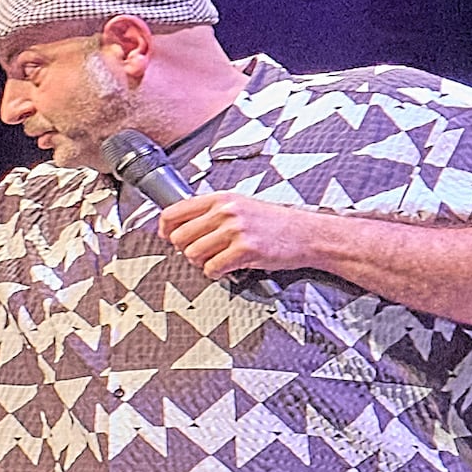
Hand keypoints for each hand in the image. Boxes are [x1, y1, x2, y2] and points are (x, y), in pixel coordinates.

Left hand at [151, 192, 339, 278]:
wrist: (306, 234)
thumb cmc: (274, 222)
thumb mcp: (240, 205)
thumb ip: (212, 211)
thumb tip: (179, 224)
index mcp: (221, 198)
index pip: (174, 212)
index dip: (165, 229)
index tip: (167, 237)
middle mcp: (226, 211)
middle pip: (179, 237)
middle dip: (186, 250)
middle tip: (201, 253)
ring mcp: (236, 230)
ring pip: (193, 254)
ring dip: (202, 263)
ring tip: (217, 260)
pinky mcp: (245, 250)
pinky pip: (212, 268)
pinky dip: (216, 273)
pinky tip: (227, 268)